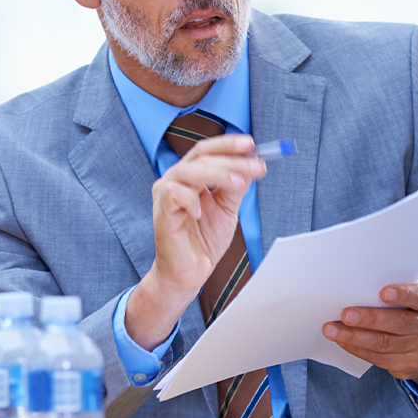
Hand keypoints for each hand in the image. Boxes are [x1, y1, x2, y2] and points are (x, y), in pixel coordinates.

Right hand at [126, 134, 264, 348]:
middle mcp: (175, 180)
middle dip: (230, 158)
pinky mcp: (161, 212)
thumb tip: (253, 164)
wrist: (189, 273)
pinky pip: (174, 194)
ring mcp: (165, 195)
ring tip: (238, 182)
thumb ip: (236, 187)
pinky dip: (191, 200)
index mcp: (190, 176)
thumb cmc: (204, 241)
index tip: (251, 144)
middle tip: (255, 165)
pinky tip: (200, 213)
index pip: (208, 151)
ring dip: (217, 173)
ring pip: (189, 171)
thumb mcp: (227, 209)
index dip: (228, 145)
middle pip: (201, 156)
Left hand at [323, 283, 417, 394]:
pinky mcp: (410, 366)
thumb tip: (355, 289)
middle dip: (369, 319)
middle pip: (399, 323)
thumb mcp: (413, 299)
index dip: (403, 295)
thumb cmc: (412, 311)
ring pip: (385, 344)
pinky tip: (342, 341)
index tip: (383, 293)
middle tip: (345, 315)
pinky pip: (379, 358)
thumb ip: (395, 294)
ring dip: (354, 337)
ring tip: (332, 330)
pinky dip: (357, 349)